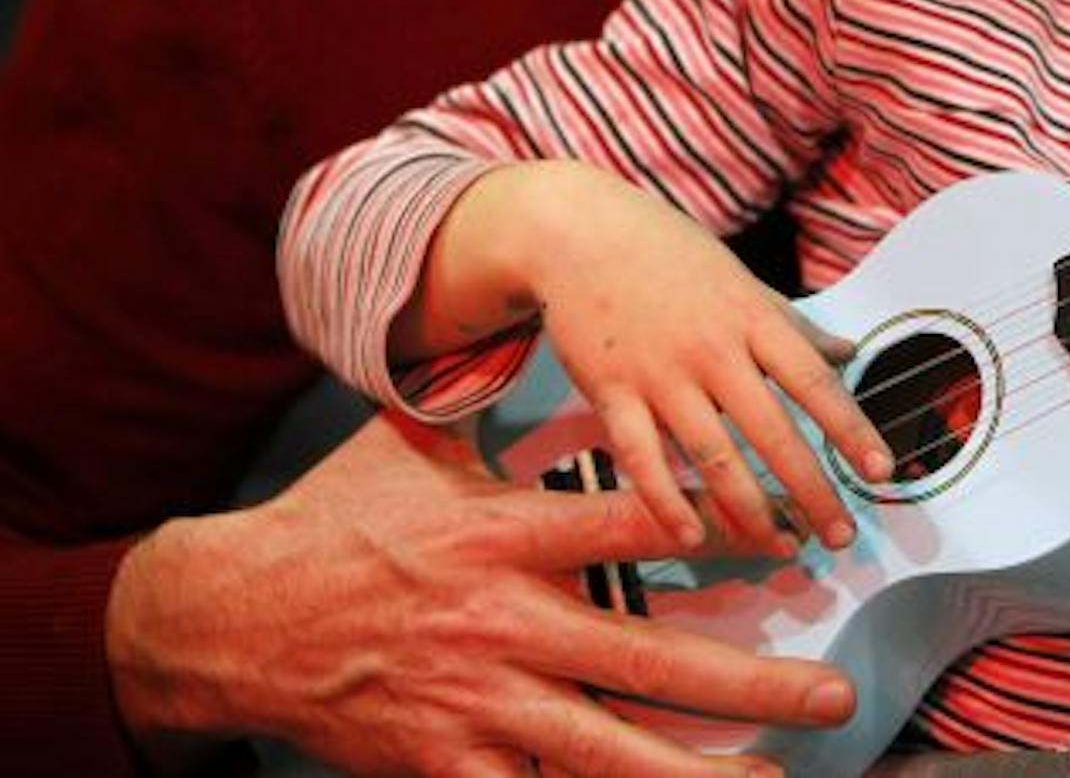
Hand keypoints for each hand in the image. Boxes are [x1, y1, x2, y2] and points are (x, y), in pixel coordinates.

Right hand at [106, 415, 854, 776]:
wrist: (229, 618)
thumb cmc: (334, 522)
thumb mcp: (412, 447)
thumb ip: (491, 407)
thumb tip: (542, 342)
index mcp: (504, 537)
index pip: (630, 529)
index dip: (716, 531)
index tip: (790, 536)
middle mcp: (504, 623)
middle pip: (648, 659)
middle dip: (751, 683)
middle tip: (833, 692)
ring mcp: (476, 702)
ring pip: (606, 750)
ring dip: (698, 772)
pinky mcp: (443, 762)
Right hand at [438, 163, 892, 554]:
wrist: (577, 232)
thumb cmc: (668, 255)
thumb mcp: (740, 279)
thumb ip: (793, 324)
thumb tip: (848, 351)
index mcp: (751, 317)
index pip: (813, 380)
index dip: (850, 427)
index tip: (883, 469)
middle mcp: (711, 349)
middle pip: (771, 431)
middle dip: (811, 489)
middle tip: (841, 535)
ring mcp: (659, 374)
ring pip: (712, 455)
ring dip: (750, 509)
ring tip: (780, 544)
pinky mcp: (610, 392)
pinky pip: (642, 459)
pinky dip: (666, 501)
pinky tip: (692, 535)